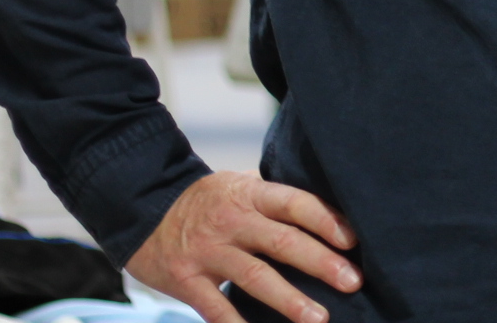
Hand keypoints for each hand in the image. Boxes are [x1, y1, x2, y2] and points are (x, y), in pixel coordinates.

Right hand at [125, 172, 359, 322]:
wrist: (142, 211)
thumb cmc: (206, 202)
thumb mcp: (239, 187)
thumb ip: (274, 202)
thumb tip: (329, 216)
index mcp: (250, 194)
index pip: (295, 204)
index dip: (326, 221)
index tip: (353, 240)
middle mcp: (232, 221)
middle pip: (282, 242)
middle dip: (321, 263)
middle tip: (353, 281)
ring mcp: (208, 251)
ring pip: (255, 277)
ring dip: (290, 299)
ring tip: (318, 318)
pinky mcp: (186, 280)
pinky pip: (215, 308)